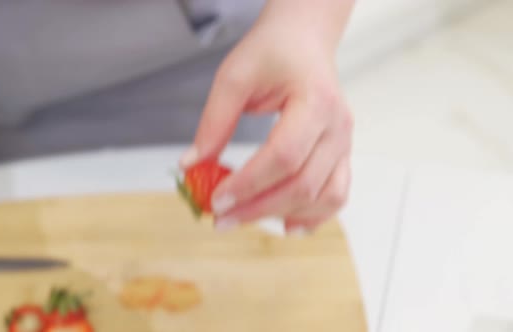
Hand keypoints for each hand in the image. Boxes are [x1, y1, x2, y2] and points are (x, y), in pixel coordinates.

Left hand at [180, 0, 354, 233]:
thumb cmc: (272, 52)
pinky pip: (337, 194)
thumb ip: (214, 122)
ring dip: (284, 215)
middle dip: (259, 208)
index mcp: (315, 101)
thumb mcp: (234, 77)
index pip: (284, 156)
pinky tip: (286, 225)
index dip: (249, 184)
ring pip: (325, 196)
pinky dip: (313, 215)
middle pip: (304, 184)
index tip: (218, 200)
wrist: (303, 41)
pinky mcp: (341, 153)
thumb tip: (191, 165)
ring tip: (245, 220)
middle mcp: (337, 126)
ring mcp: (344, 142)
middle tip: (221, 219)